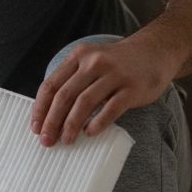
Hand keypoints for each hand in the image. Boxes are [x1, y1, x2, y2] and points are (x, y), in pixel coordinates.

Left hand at [30, 38, 177, 145]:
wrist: (156, 51)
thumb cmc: (118, 64)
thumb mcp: (91, 62)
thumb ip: (73, 81)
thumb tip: (50, 115)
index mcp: (79, 56)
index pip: (51, 85)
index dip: (40, 109)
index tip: (35, 128)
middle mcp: (94, 62)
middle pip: (65, 95)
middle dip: (52, 121)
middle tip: (47, 140)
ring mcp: (115, 74)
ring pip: (84, 102)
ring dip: (71, 125)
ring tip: (66, 140)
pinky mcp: (132, 88)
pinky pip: (111, 109)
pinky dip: (97, 123)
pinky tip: (89, 133)